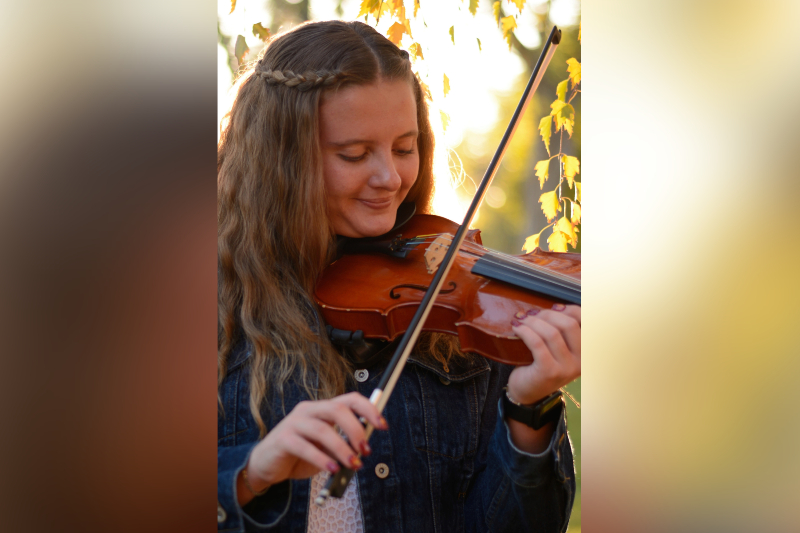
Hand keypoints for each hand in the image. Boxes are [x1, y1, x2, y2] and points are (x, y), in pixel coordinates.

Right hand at [239, 392, 386, 502]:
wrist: (267, 465)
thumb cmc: (299, 455)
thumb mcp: (326, 449)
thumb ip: (342, 444)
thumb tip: (364, 446)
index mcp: (322, 409)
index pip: (349, 399)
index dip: (368, 409)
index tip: (382, 425)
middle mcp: (308, 410)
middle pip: (337, 409)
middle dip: (356, 429)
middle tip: (366, 450)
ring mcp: (294, 423)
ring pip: (322, 429)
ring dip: (342, 448)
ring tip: (352, 464)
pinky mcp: (283, 439)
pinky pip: (305, 447)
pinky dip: (322, 459)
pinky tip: (332, 469)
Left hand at [507, 303, 580, 404]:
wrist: (527, 392)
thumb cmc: (540, 365)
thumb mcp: (557, 348)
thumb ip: (561, 330)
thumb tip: (557, 307)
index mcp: (585, 352)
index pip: (584, 321)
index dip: (569, 309)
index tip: (554, 307)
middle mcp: (580, 361)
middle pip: (569, 324)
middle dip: (547, 314)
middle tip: (531, 315)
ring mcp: (566, 368)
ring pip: (552, 333)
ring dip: (533, 322)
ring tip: (521, 320)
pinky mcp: (549, 372)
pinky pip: (537, 343)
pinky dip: (525, 331)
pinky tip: (517, 328)